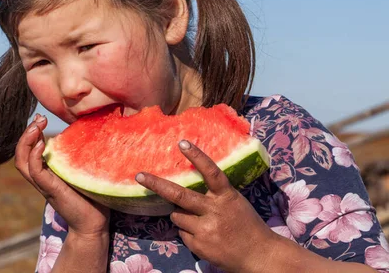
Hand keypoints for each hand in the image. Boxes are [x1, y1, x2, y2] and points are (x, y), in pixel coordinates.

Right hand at [15, 114, 109, 237]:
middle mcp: (41, 177)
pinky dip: (35, 157)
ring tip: (36, 127)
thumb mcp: (81, 170)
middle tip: (38, 118)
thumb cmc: (91, 197)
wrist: (93, 223)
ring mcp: (44, 184)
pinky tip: (43, 144)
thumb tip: (86, 133)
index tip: (41, 118)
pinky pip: (35, 172)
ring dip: (26, 142)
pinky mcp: (50, 190)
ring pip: (22, 162)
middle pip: (20, 154)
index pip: (29, 150)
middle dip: (26, 133)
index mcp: (46, 172)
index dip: (31, 133)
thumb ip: (78, 156)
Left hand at [135, 140, 274, 272]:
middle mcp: (214, 211)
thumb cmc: (246, 225)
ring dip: (181, 216)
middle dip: (157, 185)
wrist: (260, 256)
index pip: (211, 172)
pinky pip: (182, 233)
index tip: (182, 143)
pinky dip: (188, 232)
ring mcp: (205, 229)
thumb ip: (214, 194)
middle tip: (140, 176)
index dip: (197, 156)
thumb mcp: (234, 203)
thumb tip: (187, 184)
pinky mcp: (199, 245)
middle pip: (180, 195)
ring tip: (201, 222)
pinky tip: (205, 237)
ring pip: (176, 215)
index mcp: (227, 197)